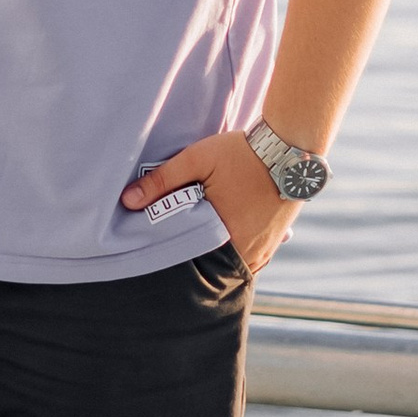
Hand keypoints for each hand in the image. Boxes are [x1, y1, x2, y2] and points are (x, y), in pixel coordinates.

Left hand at [121, 129, 294, 276]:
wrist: (290, 146)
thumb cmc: (241, 152)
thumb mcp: (196, 159)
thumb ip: (162, 180)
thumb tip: (127, 201)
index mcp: (225, 234)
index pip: (191, 262)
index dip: (174, 259)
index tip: (158, 254)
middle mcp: (248, 249)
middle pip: (213, 270)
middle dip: (195, 263)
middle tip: (176, 255)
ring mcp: (265, 248)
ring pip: (234, 268)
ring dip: (217, 262)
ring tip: (198, 251)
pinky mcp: (276, 241)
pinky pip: (252, 262)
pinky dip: (237, 258)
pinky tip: (223, 248)